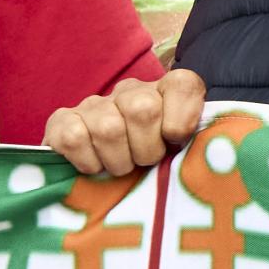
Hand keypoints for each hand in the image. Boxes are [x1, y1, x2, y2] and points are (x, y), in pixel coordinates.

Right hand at [44, 68, 205, 175]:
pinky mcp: (61, 120)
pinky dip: (87, 162)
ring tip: (119, 168)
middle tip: (142, 164)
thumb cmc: (149, 170)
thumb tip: (206, 158)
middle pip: (143, 109)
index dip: (182, 119)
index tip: (174, 143)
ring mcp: (94, 104)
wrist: (96, 182)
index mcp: (164, 93)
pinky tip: (93, 166)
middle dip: (146, 150)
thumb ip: (197, 149)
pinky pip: (74, 137)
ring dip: (117, 162)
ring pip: (108, 127)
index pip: (183, 85)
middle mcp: (129, 92)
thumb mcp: (180, 158)